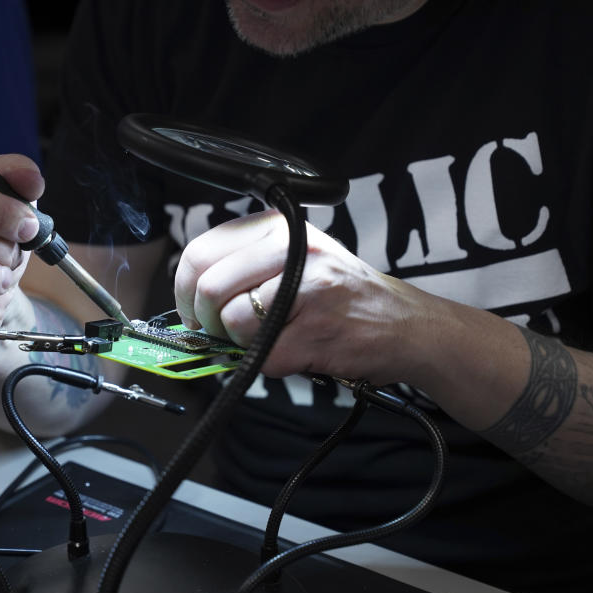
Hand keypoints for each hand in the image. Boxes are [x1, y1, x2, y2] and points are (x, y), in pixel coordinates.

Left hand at [174, 208, 434, 382]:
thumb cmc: (343, 296)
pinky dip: (272, 365)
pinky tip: (298, 351)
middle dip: (207, 322)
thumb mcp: (296, 258)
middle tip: (224, 334)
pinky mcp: (315, 329)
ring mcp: (306, 287)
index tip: (194, 312)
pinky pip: (262, 357)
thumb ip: (244, 267)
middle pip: (208, 287)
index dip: (185, 291)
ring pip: (232, 322)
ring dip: (242, 345)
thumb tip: (188, 300)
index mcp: (279, 227)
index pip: (200, 252)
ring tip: (274, 340)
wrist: (407, 326)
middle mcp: (292, 247)